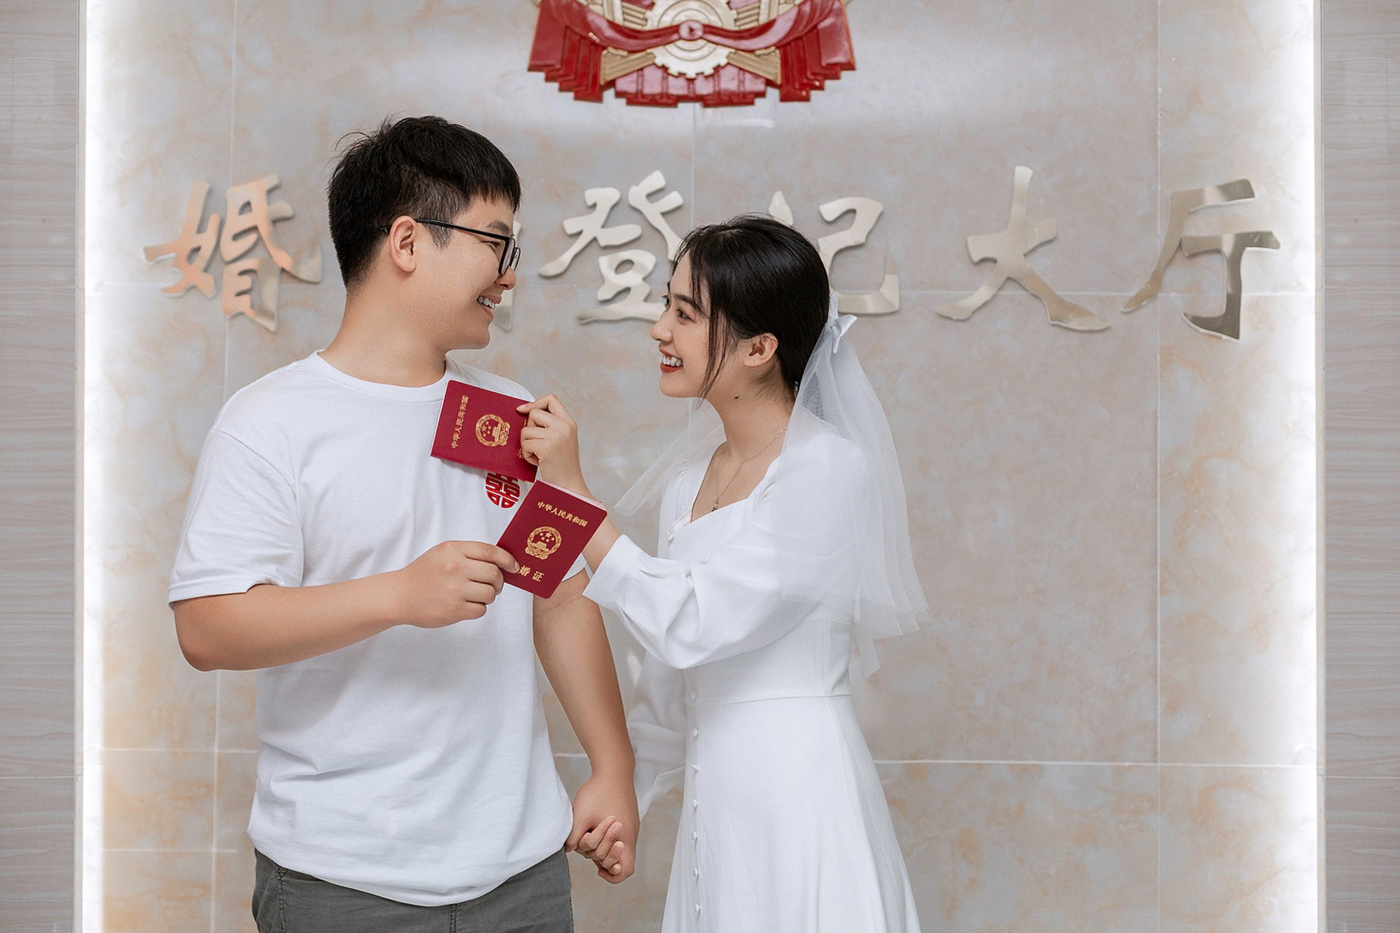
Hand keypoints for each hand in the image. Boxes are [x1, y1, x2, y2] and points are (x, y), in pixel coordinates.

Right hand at [391, 541, 517, 627]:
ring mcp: (455, 590)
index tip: (514, 567)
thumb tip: (502, 562)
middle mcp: (455, 568)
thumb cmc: (424, 573)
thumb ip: (469, 554)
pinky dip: (478, 608)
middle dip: (498, 581)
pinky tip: (465, 604)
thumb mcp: (443, 553)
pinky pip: (481, 610)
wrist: (399, 595)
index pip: (491, 552)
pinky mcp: (454, 610)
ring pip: (490, 593)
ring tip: (474, 594)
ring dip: (488, 596)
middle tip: (492, 584)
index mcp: (453, 550)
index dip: (507, 559)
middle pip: (494, 574)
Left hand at [518, 396, 586, 492]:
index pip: (551, 399)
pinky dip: (527, 455)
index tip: (524, 410)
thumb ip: (549, 425)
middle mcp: (565, 426)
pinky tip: (538, 462)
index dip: (535, 402)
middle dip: (529, 428)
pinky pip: (525, 444)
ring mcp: (556, 436)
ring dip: (527, 445)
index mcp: (569, 423)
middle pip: (534, 413)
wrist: (568, 486)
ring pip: (526, 430)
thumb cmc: (561, 466)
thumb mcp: (561, 440)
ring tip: (539, 456)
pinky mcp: (546, 447)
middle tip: (538, 443)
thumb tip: (524, 411)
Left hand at [567, 771, 638, 883]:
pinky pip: (619, 835)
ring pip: (617, 847)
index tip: (598, 868)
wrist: (613, 769)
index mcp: (624, 837)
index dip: (612, 875)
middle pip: (618, 860)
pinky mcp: (628, 817)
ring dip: (602, 844)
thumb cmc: (599, 791)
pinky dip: (606, 836)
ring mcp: (631, 826)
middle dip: (601, 856)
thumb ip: (574, 837)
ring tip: (590, 829)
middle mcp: (631, 834)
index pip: (625, 870)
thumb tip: (569, 850)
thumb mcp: (581, 816)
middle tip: (590, 840)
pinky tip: (594, 825)